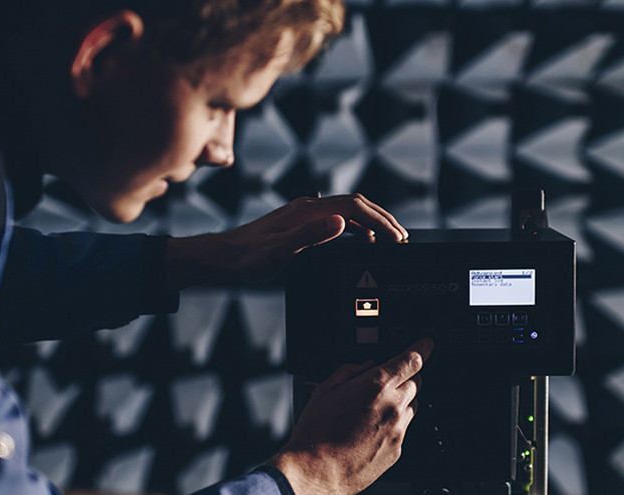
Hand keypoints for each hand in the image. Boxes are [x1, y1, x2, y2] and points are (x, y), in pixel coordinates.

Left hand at [166, 194, 407, 288]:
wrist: (221, 258)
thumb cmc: (246, 259)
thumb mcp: (279, 253)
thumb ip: (310, 237)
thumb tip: (341, 223)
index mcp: (306, 211)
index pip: (354, 207)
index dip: (380, 220)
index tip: (397, 238)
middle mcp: (307, 207)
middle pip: (355, 204)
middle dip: (382, 219)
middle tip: (402, 238)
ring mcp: (303, 214)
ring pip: (347, 211)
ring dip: (370, 222)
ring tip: (388, 240)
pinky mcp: (299, 223)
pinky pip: (336, 219)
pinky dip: (354, 227)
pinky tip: (358, 240)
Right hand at [269, 338, 433, 493]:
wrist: (317, 471)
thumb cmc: (316, 432)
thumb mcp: (325, 389)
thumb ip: (350, 370)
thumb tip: (366, 365)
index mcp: (376, 385)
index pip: (412, 360)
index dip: (422, 348)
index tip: (426, 344)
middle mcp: (393, 406)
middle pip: (416, 381)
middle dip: (404, 376)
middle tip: (383, 382)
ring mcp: (398, 430)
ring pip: (412, 405)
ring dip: (400, 400)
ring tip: (371, 410)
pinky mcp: (397, 449)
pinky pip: (404, 428)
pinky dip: (393, 423)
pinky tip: (370, 429)